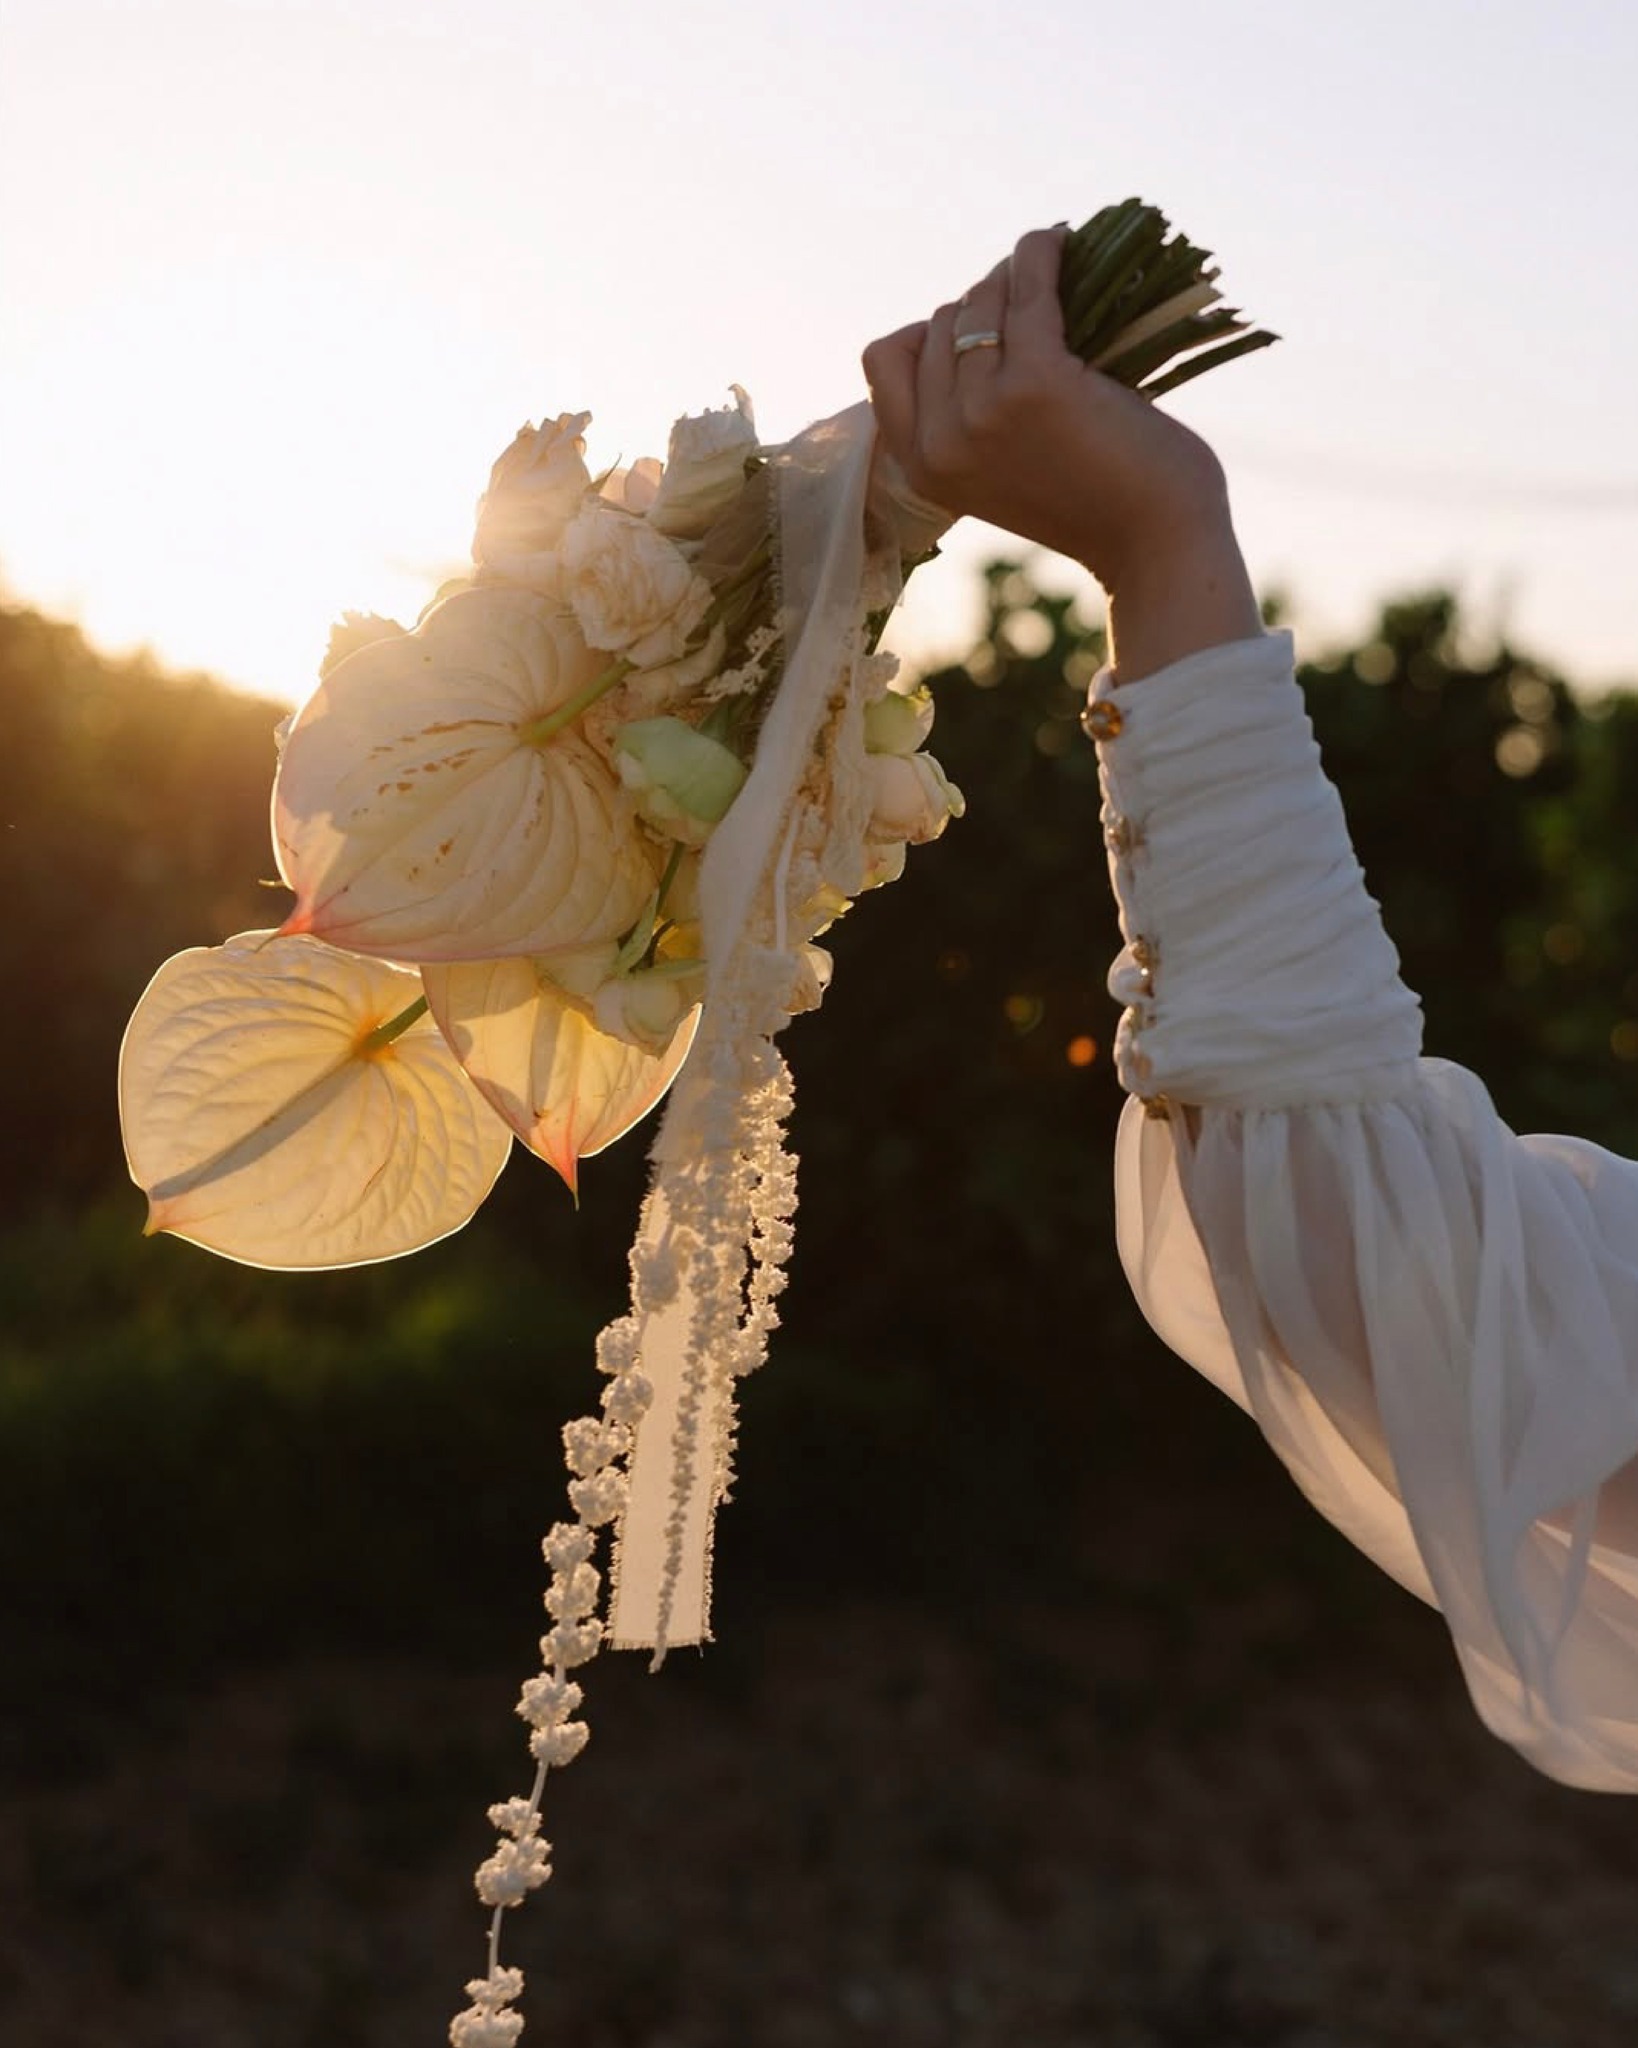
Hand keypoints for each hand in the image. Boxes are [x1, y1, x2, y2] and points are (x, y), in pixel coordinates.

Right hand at [863, 226, 1263, 679]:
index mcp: (922, 468)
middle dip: (983, 304)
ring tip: (1053, 271)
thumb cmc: (1091, 505)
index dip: (930, 334)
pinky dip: (1042, 253)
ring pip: (978, 300)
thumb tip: (966, 313)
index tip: (980, 332)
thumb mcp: (999, 471)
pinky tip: (1064, 241)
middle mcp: (940, 441)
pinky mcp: (1036, 381)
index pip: (886, 360)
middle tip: (1034, 302)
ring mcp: (983, 410)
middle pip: (938, 324)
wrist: (1154, 544)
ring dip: (1012, 276)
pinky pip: (1028, 287)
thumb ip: (966, 418)